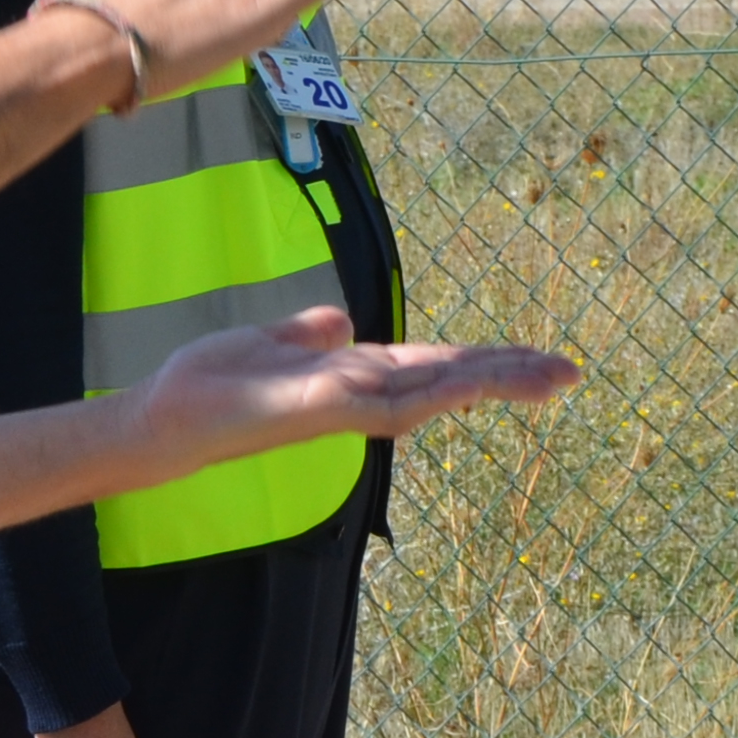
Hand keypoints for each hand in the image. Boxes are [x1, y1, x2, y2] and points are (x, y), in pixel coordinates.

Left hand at [108, 308, 577, 481]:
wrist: (164, 417)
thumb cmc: (212, 386)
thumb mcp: (269, 343)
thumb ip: (308, 335)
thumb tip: (340, 319)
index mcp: (352, 374)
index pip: (433, 365)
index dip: (485, 360)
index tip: (539, 358)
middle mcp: (358, 394)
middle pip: (448, 380)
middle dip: (510, 375)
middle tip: (573, 373)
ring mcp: (344, 406)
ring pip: (433, 393)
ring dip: (489, 382)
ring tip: (547, 376)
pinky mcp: (319, 410)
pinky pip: (386, 403)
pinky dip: (430, 392)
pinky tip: (466, 385)